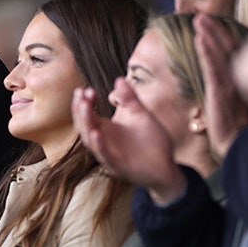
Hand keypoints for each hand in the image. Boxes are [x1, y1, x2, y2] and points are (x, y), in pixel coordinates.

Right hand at [74, 82, 184, 202]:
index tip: (85, 89)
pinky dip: (99, 145)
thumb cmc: (152, 142)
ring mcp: (108, 155)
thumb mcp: (141, 115)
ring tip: (84, 106)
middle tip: (81, 94)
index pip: (87, 115)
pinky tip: (97, 133)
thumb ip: (130, 99)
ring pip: (90, 140)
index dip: (83, 102)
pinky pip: (105, 155)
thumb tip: (119, 79)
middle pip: (84, 125)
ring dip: (86, 123)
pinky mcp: (118, 167)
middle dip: (81, 110)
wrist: (166, 167)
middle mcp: (103, 142)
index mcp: (106, 129)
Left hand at [194, 13, 247, 158]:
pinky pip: (212, 66)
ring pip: (220, 52)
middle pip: (228, 47)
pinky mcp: (222, 90)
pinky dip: (207, 50)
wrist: (243, 144)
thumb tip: (230, 83)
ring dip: (209, 34)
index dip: (223, 38)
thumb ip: (237, 90)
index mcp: (245, 78)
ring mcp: (232, 82)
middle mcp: (241, 77)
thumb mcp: (240, 105)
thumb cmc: (242, 129)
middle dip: (215, 30)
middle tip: (201, 15)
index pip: (235, 53)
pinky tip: (199, 38)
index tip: (212, 26)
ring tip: (198, 19)